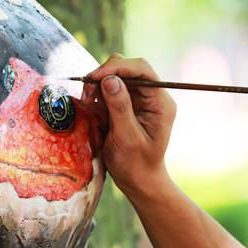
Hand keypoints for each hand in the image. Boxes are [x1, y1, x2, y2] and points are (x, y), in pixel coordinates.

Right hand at [81, 54, 176, 194]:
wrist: (138, 180)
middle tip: (87, 94)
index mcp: (160, 103)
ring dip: (98, 84)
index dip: (118, 67)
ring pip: (116, 75)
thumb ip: (120, 107)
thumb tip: (110, 80)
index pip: (142, 70)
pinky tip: (90, 105)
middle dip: (105, 75)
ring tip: (87, 102)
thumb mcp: (127, 138)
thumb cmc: (136, 164)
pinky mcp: (127, 104)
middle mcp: (152, 96)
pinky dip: (97, 93)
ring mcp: (140, 99)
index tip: (95, 77)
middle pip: (128, 69)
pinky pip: (110, 88)